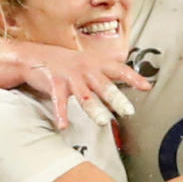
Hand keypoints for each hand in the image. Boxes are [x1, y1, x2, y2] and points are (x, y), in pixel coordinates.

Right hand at [12, 43, 152, 129]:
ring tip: (101, 121)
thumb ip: (105, 73)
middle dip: (116, 98)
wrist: (35, 56)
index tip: (147, 87)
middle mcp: (85, 69)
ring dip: (93, 108)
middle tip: (128, 111)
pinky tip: (63, 125)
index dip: (133, 77)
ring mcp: (70, 76)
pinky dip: (61, 114)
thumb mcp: (88, 63)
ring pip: (84, 94)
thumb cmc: (65, 63)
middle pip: (104, 84)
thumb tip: (124, 80)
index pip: (119, 69)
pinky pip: (59, 101)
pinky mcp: (54, 82)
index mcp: (96, 64)